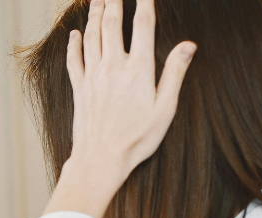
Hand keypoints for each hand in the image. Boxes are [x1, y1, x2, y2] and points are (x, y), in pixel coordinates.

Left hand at [44, 0, 195, 217]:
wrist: (100, 159)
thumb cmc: (137, 139)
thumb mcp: (164, 108)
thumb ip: (175, 73)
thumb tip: (188, 45)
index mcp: (138, 69)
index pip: (142, 25)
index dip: (144, 3)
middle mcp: (113, 66)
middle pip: (111, 24)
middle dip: (114, 1)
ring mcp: (93, 76)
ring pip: (91, 36)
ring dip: (93, 14)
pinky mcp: (79, 88)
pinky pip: (74, 59)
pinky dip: (73, 44)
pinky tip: (73, 33)